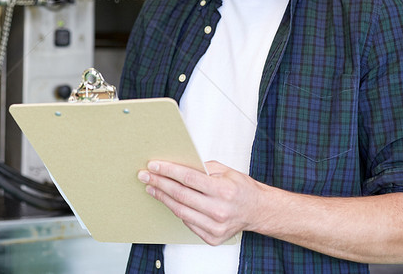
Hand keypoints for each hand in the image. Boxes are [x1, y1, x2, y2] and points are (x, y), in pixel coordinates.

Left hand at [138, 160, 263, 245]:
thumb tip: (178, 164)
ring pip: (180, 211)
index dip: (168, 171)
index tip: (154, 165)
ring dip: (163, 198)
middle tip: (145, 175)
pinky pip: (188, 222)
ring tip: (152, 187)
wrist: (257, 211)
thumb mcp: (226, 171)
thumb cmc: (242, 189)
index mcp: (224, 190)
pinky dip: (177, 210)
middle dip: (159, 183)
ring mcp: (216, 226)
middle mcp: (219, 210)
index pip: (188, 178)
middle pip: (180, 195)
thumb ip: (203, 168)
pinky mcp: (212, 237)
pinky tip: (169, 201)